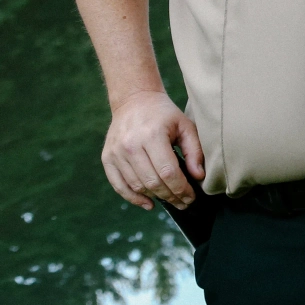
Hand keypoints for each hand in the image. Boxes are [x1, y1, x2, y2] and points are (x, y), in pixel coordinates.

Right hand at [102, 90, 203, 209]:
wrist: (134, 101)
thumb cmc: (164, 115)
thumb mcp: (185, 126)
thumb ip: (194, 151)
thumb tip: (198, 176)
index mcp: (152, 135)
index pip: (168, 172)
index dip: (181, 188)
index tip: (191, 197)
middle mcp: (130, 145)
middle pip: (152, 181)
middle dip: (171, 196)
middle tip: (184, 202)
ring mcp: (116, 153)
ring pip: (137, 185)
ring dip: (156, 197)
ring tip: (172, 201)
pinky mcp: (107, 158)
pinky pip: (118, 185)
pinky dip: (133, 198)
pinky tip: (149, 204)